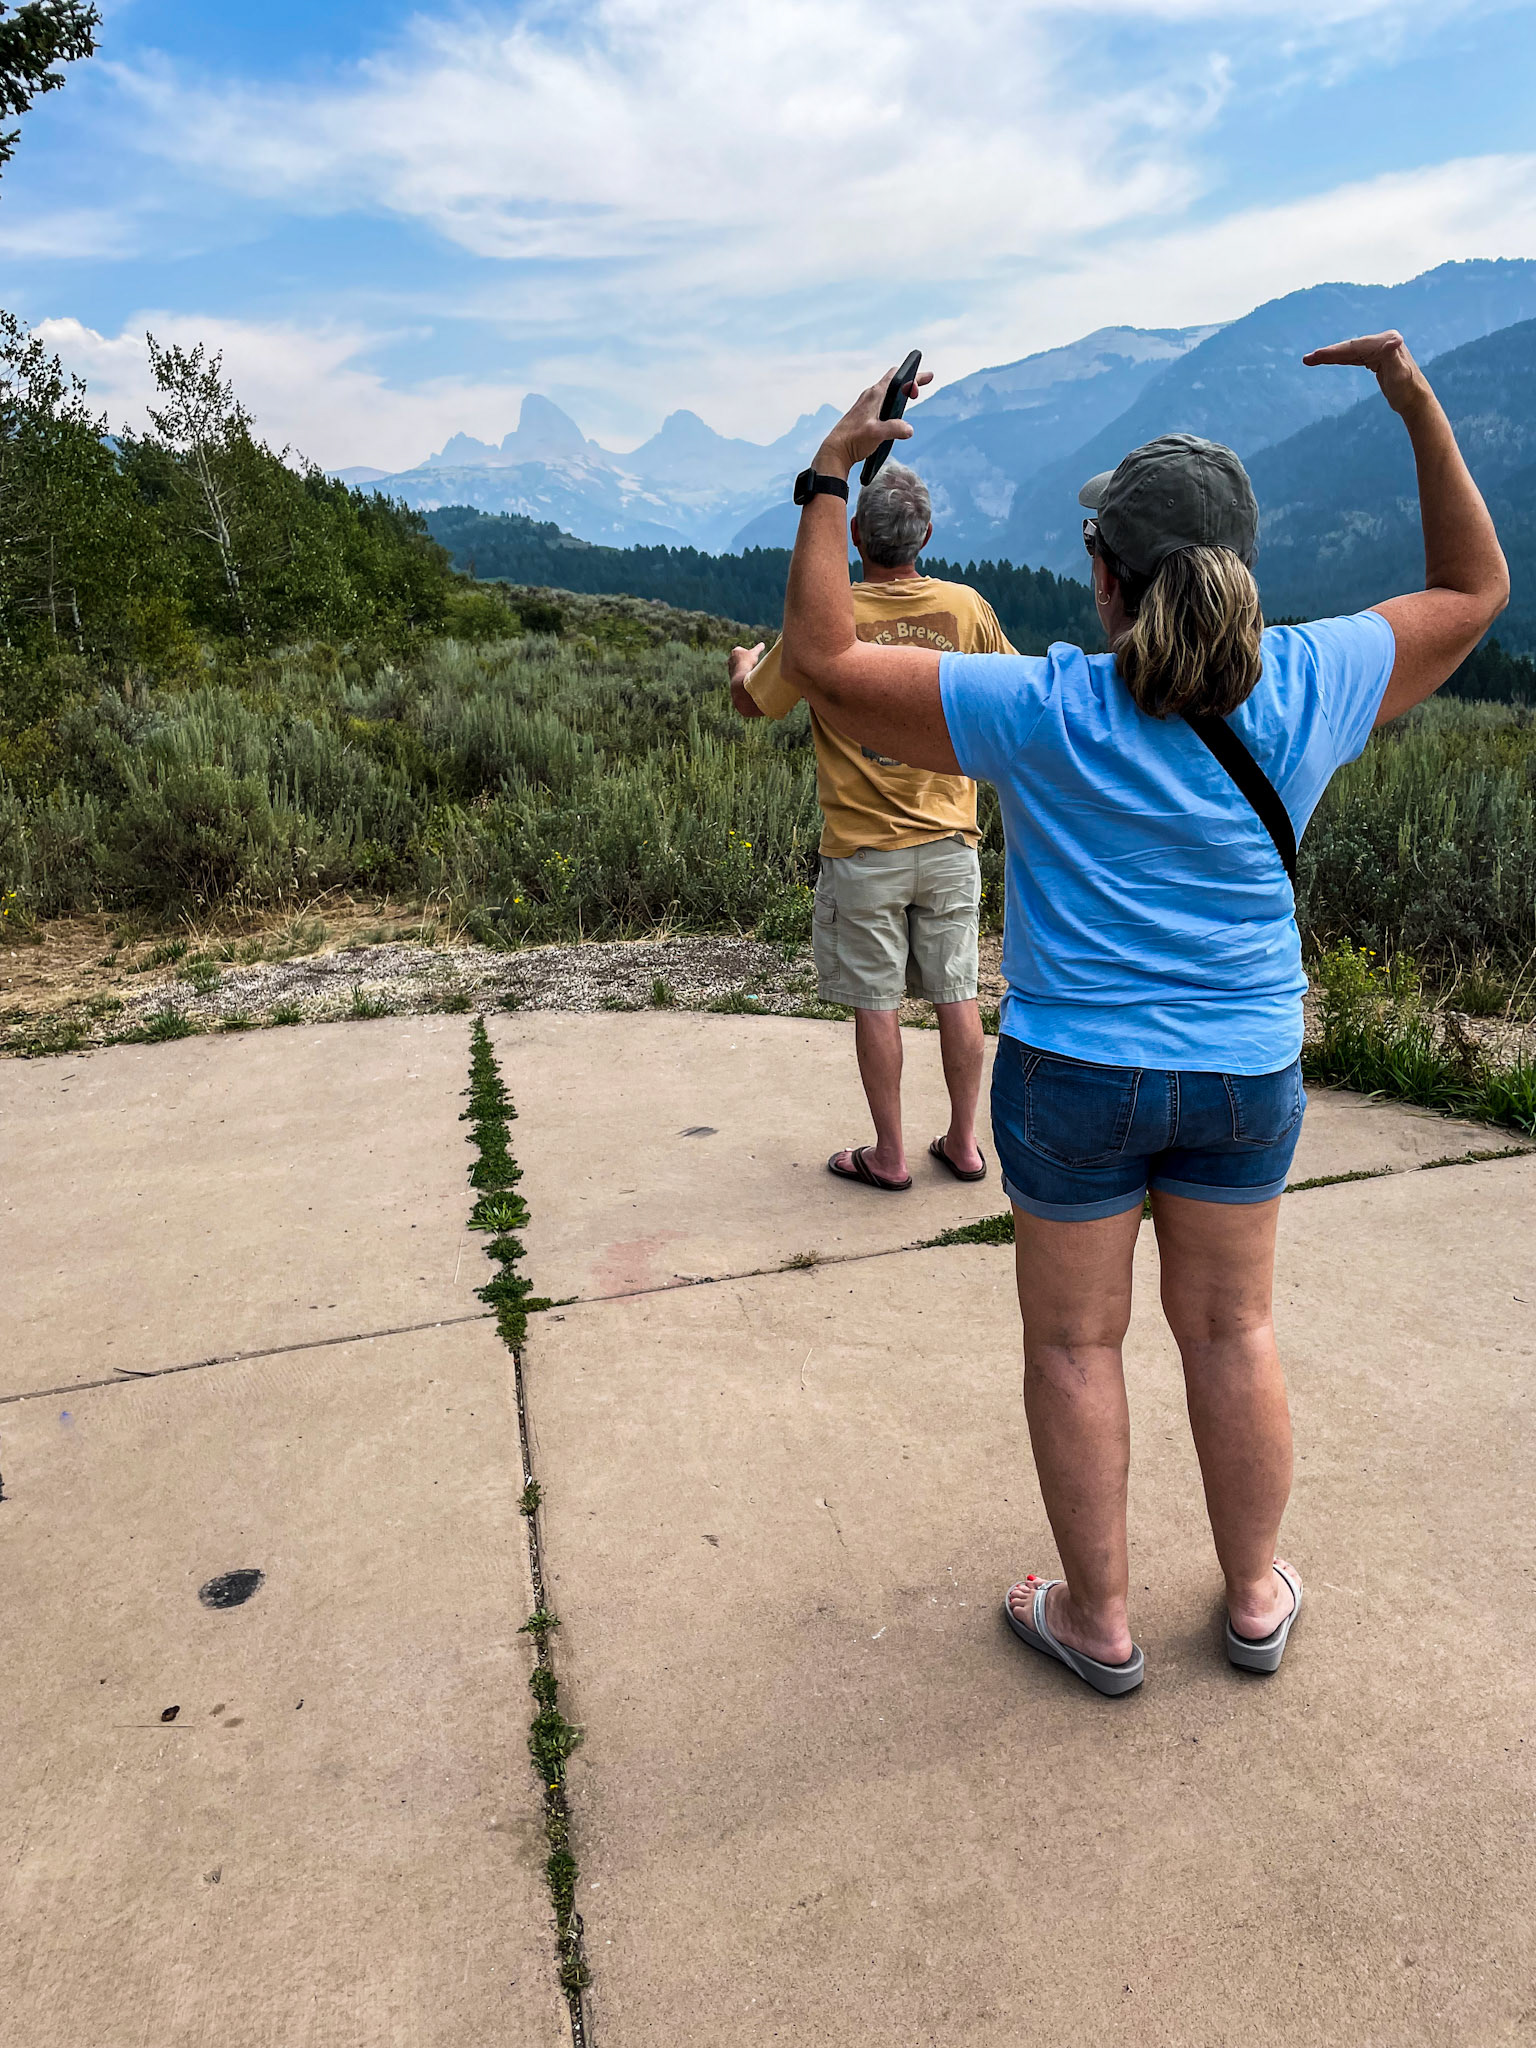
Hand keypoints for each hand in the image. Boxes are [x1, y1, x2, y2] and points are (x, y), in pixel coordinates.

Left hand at [728, 642, 764, 686]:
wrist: (741, 675)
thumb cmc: (747, 662)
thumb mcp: (755, 653)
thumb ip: (758, 648)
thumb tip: (762, 644)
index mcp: (735, 650)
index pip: (742, 650)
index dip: (748, 653)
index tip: (752, 657)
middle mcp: (730, 657)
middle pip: (740, 658)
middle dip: (745, 660)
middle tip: (751, 663)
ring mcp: (730, 666)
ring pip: (738, 665)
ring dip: (743, 667)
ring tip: (748, 670)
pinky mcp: (730, 673)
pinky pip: (737, 672)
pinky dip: (741, 673)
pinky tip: (745, 675)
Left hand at [816, 363, 934, 472]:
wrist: (836, 450)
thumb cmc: (853, 439)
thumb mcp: (877, 433)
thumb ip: (895, 429)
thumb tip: (909, 430)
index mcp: (875, 394)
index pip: (897, 375)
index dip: (913, 376)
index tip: (925, 380)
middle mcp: (871, 396)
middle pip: (894, 382)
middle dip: (910, 382)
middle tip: (921, 388)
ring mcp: (867, 404)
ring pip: (888, 392)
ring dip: (901, 393)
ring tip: (911, 398)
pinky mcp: (864, 414)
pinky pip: (882, 402)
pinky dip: (893, 402)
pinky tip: (895, 413)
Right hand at [1302, 330, 1427, 414]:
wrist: (1416, 401)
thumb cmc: (1407, 390)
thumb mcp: (1400, 374)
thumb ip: (1394, 355)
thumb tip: (1395, 339)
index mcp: (1387, 341)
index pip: (1354, 347)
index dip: (1333, 352)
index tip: (1314, 356)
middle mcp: (1385, 340)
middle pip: (1350, 347)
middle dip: (1327, 353)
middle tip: (1307, 359)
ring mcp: (1381, 348)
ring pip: (1350, 352)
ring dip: (1330, 356)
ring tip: (1310, 360)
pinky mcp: (1377, 358)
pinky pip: (1355, 357)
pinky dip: (1340, 359)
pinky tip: (1329, 360)